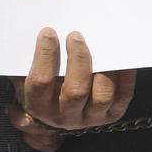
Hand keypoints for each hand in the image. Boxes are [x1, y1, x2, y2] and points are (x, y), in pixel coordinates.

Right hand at [18, 30, 132, 133]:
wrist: (62, 114)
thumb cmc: (44, 89)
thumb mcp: (26, 80)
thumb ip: (28, 63)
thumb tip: (41, 35)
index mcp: (39, 107)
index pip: (40, 82)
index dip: (45, 56)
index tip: (48, 33)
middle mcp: (65, 117)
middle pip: (75, 91)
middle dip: (78, 59)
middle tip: (75, 36)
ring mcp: (90, 118)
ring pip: (102, 97)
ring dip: (103, 69)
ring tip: (100, 46)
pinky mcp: (112, 115)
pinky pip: (123, 96)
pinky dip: (124, 76)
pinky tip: (120, 59)